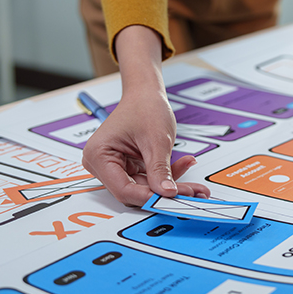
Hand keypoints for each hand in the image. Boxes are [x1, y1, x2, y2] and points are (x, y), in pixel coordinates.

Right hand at [82, 24, 209, 206]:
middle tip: (191, 193)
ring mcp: (115, 166)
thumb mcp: (156, 139)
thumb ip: (160, 169)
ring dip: (170, 184)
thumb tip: (167, 192)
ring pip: (144, 187)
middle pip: (135, 190)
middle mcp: (102, 163)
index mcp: (98, 155)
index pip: (123, 189)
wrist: (146, 93)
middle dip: (165, 192)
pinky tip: (184, 166)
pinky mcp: (128, 166)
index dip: (149, 196)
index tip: (171, 200)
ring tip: (194, 184)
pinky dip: (166, 175)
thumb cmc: (144, 106)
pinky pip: (148, 178)